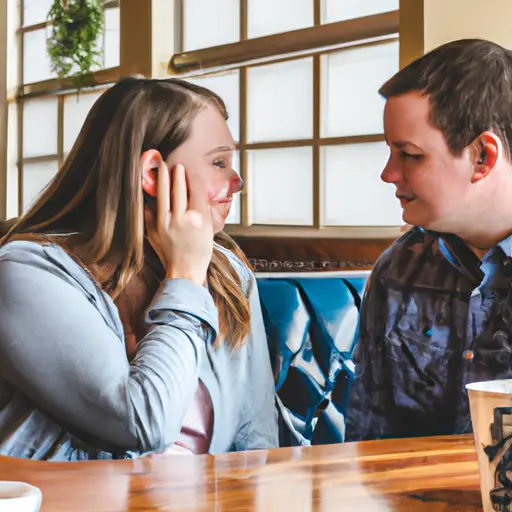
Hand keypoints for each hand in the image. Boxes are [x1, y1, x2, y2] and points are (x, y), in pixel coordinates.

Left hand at [144, 159, 212, 285]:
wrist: (185, 271)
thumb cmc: (200, 251)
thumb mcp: (208, 228)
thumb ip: (201, 209)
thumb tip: (194, 189)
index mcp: (197, 219)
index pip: (194, 190)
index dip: (192, 177)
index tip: (189, 169)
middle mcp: (180, 219)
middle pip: (177, 189)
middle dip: (176, 174)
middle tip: (175, 164)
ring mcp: (164, 224)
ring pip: (161, 195)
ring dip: (162, 179)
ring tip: (162, 168)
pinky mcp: (152, 230)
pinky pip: (150, 209)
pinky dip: (152, 201)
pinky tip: (153, 194)